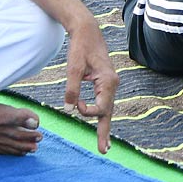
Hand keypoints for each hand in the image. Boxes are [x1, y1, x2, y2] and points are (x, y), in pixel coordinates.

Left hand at [63, 18, 117, 153]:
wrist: (87, 31)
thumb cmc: (80, 47)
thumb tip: (69, 109)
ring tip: (103, 144)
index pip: (100, 108)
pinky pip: (105, 102)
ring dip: (104, 126)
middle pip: (109, 113)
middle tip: (104, 151)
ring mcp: (111, 84)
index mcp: (108, 81)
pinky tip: (100, 123)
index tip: (76, 102)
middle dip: (105, 132)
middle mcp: (113, 84)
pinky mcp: (105, 82)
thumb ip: (72, 89)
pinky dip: (101, 114)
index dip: (87, 111)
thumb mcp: (73, 67)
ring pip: (108, 109)